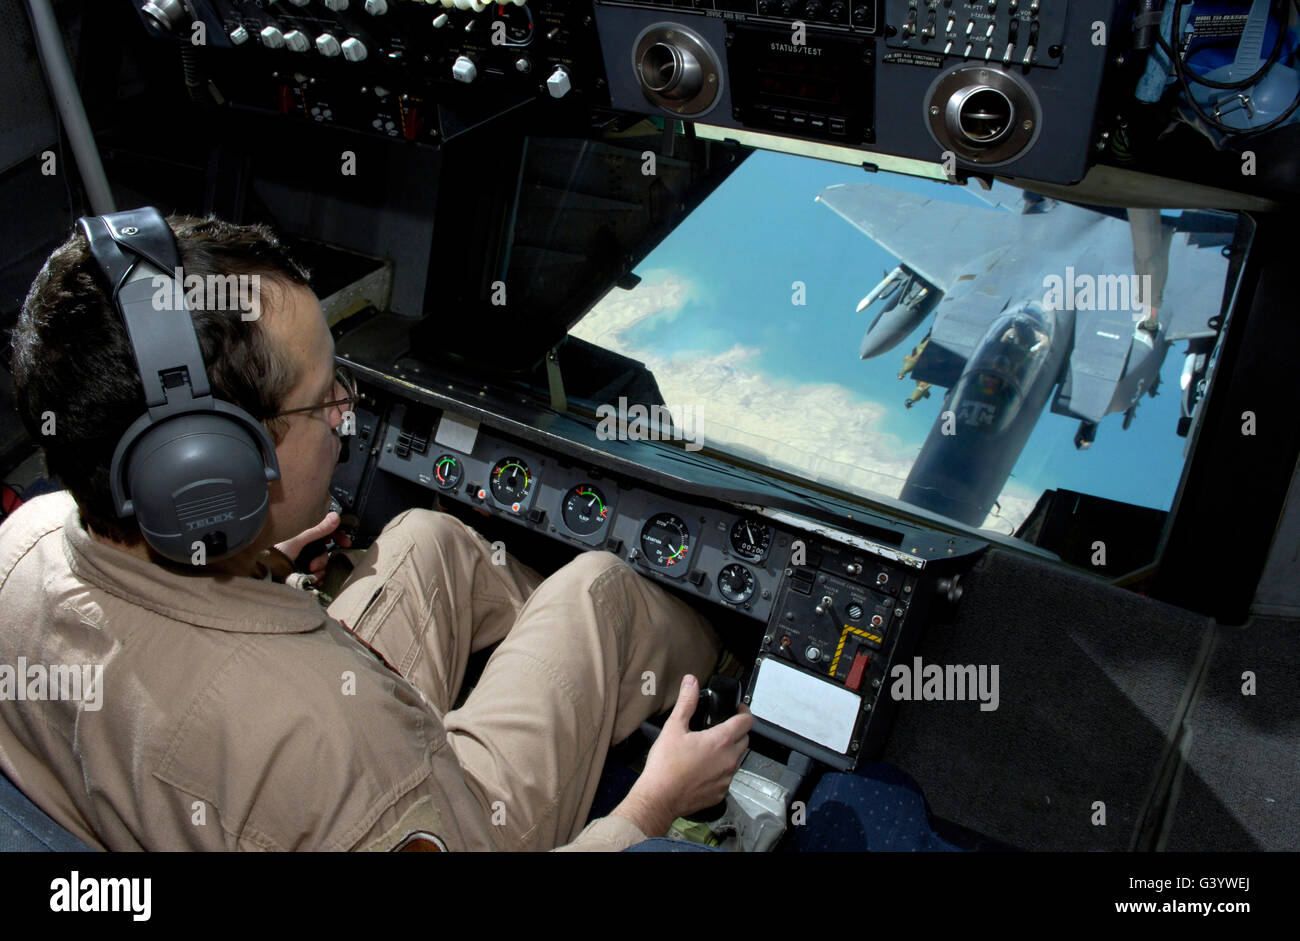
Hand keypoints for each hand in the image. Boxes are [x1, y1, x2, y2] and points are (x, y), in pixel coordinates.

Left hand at [274, 511, 351, 574]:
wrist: (265, 571)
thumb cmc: (277, 550)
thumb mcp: (299, 538)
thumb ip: (318, 528)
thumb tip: (335, 516)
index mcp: (306, 531)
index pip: (327, 530)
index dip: (338, 535)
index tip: (345, 542)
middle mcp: (307, 543)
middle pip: (327, 549)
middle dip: (323, 558)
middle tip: (317, 563)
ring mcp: (306, 557)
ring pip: (323, 562)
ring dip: (319, 568)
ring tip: (309, 570)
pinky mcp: (304, 569)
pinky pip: (318, 573)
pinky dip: (317, 576)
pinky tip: (311, 578)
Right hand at [614, 674, 751, 835]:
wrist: (659, 798)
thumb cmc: (665, 765)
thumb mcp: (674, 727)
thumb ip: (686, 702)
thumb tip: (691, 682)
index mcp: (721, 741)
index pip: (746, 722)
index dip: (744, 712)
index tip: (737, 709)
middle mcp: (729, 760)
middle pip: (744, 739)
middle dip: (737, 731)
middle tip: (721, 726)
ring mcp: (726, 778)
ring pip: (736, 759)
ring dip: (729, 751)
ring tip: (710, 748)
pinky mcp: (720, 793)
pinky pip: (727, 777)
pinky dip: (720, 770)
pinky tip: (704, 768)